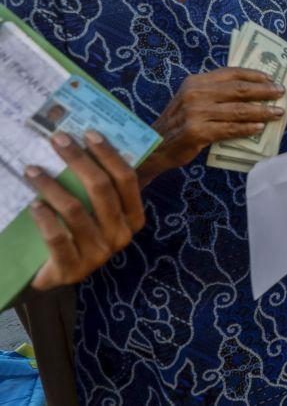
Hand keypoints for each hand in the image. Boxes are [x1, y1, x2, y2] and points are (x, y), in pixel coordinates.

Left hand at [27, 131, 144, 291]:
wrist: (55, 273)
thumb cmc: (78, 232)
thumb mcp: (97, 210)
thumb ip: (102, 187)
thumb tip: (90, 142)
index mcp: (133, 218)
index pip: (127, 180)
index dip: (108, 154)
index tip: (88, 133)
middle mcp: (121, 236)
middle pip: (102, 190)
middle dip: (79, 161)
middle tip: (58, 140)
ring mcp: (98, 255)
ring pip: (76, 211)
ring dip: (52, 186)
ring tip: (32, 170)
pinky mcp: (72, 269)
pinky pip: (57, 238)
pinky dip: (44, 219)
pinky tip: (33, 205)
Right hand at [148, 68, 286, 180]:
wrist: (155, 145)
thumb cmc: (179, 122)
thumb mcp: (192, 99)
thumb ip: (214, 92)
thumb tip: (251, 89)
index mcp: (196, 81)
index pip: (231, 73)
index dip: (254, 75)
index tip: (271, 79)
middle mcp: (196, 94)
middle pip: (238, 90)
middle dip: (263, 91)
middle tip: (280, 93)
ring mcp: (196, 113)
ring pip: (238, 111)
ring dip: (261, 111)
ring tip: (277, 113)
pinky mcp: (198, 132)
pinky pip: (229, 129)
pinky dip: (246, 128)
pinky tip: (259, 128)